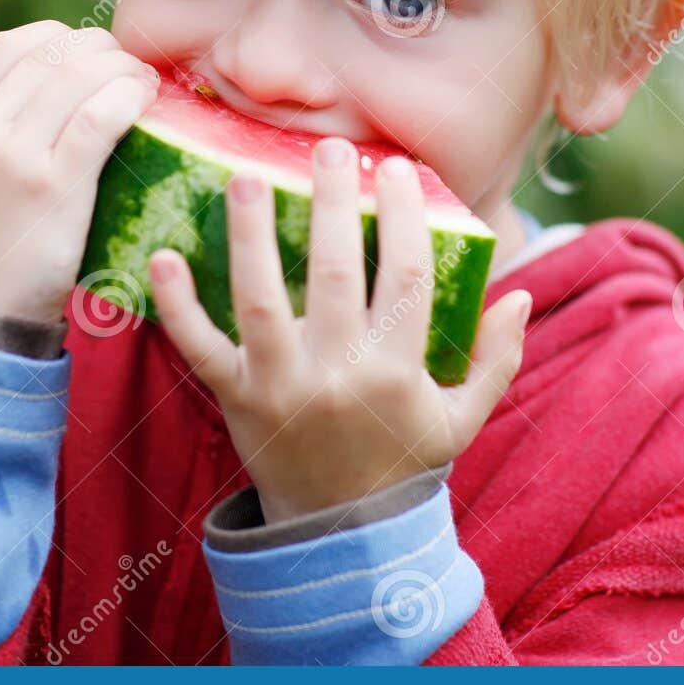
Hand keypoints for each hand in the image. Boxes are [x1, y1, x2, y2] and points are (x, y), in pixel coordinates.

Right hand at [0, 20, 159, 323]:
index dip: (61, 39)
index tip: (90, 57)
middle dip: (102, 52)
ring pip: (81, 74)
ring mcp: (12, 154)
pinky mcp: (53, 185)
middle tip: (129, 72)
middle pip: (53, 53)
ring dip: (124, 69)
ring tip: (144, 86)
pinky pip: (102, 115)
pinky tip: (146, 102)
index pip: (11, 45)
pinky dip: (131, 95)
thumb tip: (64, 89)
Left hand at [148, 136, 531, 521]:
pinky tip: (162, 256)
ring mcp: (280, 388)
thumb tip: (521, 292)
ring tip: (246, 177)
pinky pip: (200, 349)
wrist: (341, 536)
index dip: (403, 217)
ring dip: (251, 238)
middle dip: (331, 204)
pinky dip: (177, 306)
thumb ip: (496, 359)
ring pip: (260, 302)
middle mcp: (337, 377)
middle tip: (329, 148)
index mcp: (396, 373)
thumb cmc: (402, 461)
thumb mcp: (462, 419)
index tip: (396, 168)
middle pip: (332, 275)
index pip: (405, 278)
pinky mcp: (235, 400)